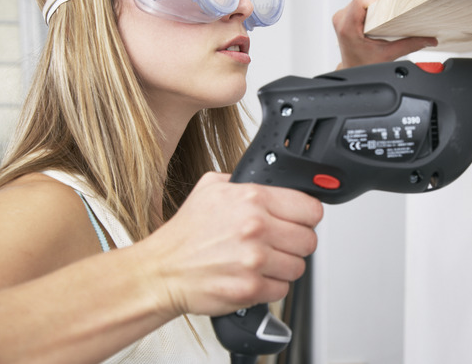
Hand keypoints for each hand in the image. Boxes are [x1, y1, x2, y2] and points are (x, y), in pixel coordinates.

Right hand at [139, 172, 322, 316]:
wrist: (161, 271)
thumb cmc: (185, 234)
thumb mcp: (211, 188)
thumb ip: (244, 182)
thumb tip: (271, 181)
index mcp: (252, 199)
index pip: (310, 209)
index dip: (306, 217)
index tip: (298, 222)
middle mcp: (255, 227)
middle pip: (309, 240)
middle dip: (296, 244)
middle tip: (278, 245)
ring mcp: (254, 260)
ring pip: (299, 267)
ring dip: (284, 267)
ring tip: (263, 262)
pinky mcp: (250, 288)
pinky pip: (283, 290)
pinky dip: (271, 287)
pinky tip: (253, 277)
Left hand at [333, 0, 437, 68]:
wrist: (353, 69)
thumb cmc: (363, 65)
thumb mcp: (388, 55)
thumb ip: (409, 45)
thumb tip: (428, 40)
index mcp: (348, 28)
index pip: (361, 0)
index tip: (389, 6)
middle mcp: (342, 19)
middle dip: (380, 0)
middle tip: (391, 11)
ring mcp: (342, 16)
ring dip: (376, 2)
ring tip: (385, 13)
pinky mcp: (345, 15)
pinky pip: (359, 1)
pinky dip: (371, 5)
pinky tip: (378, 14)